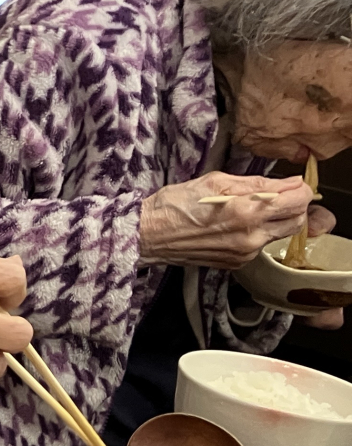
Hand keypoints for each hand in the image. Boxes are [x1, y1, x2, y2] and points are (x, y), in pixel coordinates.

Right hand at [139, 173, 314, 268]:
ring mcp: (244, 254)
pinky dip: (255, 234)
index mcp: (247, 212)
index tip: (288, 184)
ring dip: (273, 220)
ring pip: (280, 234)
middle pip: (298, 221)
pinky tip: (233, 226)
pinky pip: (260, 246)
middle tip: (274, 196)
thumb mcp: (215, 182)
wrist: (147, 236)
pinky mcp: (236, 263)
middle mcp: (251, 237)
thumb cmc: (174, 205)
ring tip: (247, 210)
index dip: (297, 188)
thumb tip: (288, 183)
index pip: (299, 200)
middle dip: (292, 206)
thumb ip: (256, 183)